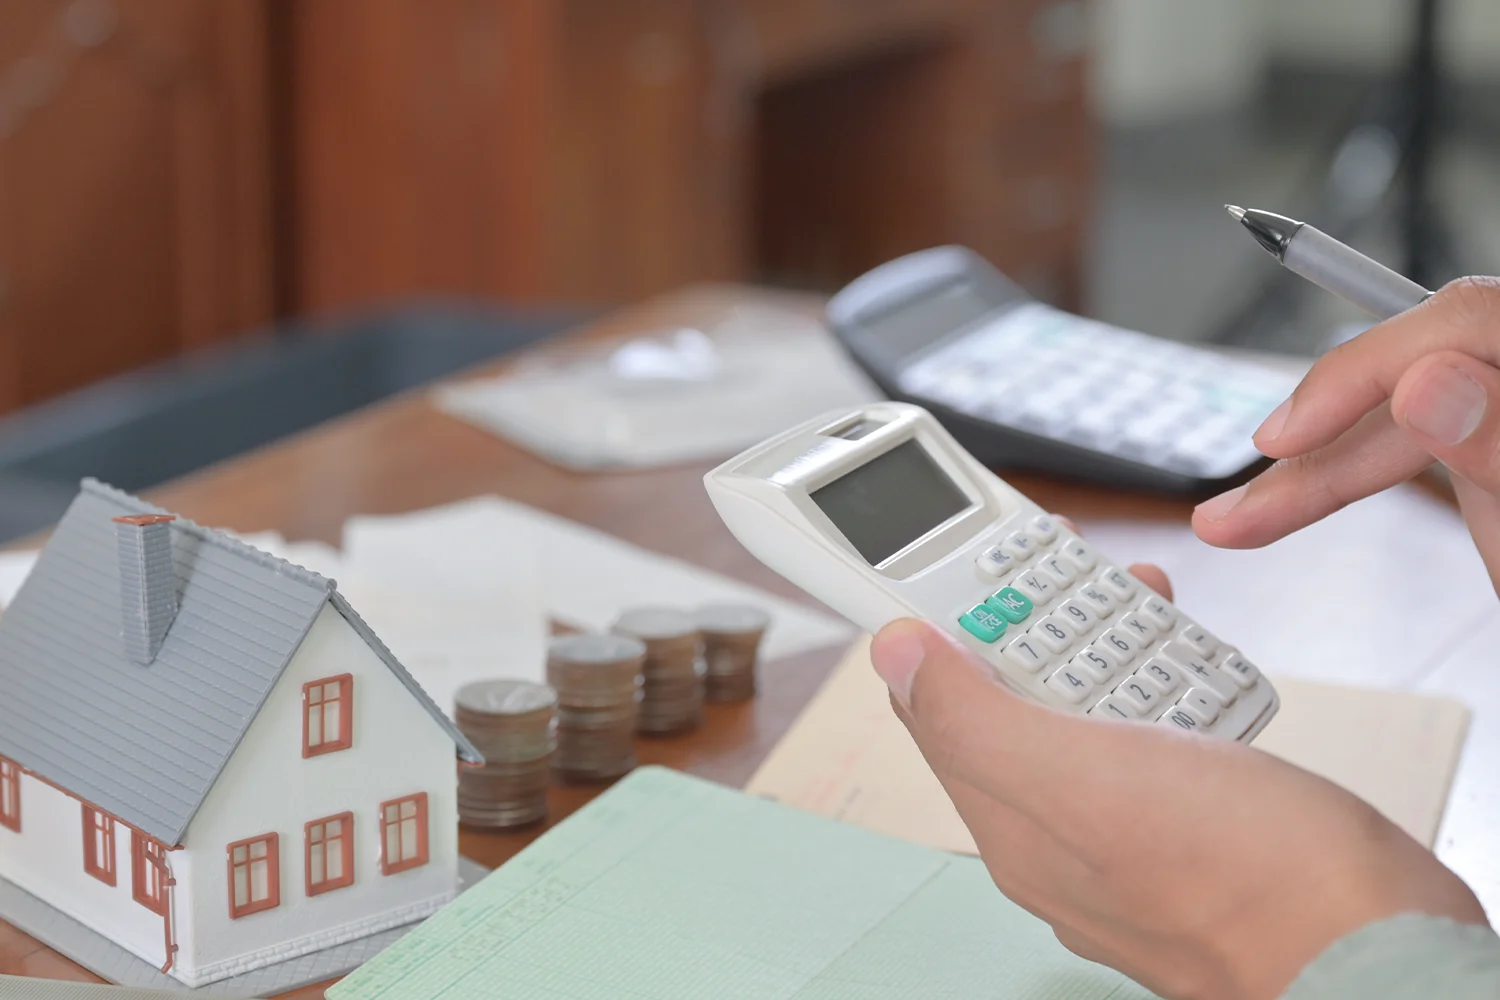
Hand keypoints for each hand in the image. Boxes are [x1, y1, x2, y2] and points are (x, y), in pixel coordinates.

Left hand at [870, 565, 1485, 999]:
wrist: (1379, 952)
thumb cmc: (1239, 878)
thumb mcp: (1078, 777)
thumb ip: (973, 718)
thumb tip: (892, 655)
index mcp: (1012, 823)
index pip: (938, 708)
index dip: (941, 627)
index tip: (967, 562)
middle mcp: (1061, 835)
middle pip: (1016, 701)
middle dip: (1037, 622)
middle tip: (1073, 564)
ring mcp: (1131, 833)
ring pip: (1093, 711)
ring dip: (1108, 643)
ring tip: (1142, 593)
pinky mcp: (1200, 823)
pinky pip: (1160, 735)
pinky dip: (1170, 684)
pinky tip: (1193, 662)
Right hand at [1193, 277, 1499, 594]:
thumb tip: (1430, 383)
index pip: (1453, 322)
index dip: (1354, 372)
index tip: (1282, 438)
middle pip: (1412, 379)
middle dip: (1316, 450)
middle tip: (1234, 513)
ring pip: (1404, 417)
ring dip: (1316, 472)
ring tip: (1236, 520)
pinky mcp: (1491, 445)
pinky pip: (1420, 442)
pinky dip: (1357, 473)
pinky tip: (1301, 494)